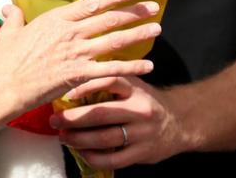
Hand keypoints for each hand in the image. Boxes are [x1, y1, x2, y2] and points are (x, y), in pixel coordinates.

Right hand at [0, 0, 159, 116]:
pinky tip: (148, 67)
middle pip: (110, 19)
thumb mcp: (9, 33)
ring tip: (157, 29)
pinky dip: (133, 68)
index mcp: (57, 19)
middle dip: (135, 12)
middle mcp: (71, 32)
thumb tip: (10, 7)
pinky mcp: (80, 75)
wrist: (5, 86)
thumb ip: (15, 17)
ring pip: (115, 40)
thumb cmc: (6, 61)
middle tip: (153, 7)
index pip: (92, 3)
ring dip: (138, 34)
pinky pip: (112, 70)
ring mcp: (77, 53)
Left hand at [50, 76, 191, 169]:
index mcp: (136, 89)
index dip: (85, 87)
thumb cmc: (147, 101)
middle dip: (73, 119)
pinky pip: (113, 159)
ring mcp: (142, 134)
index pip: (109, 82)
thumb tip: (76, 75)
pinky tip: (81, 153)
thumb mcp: (135, 84)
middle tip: (54, 120)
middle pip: (102, 114)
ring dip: (79, 139)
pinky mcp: (142, 153)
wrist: (180, 122)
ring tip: (63, 137)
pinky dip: (93, 157)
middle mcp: (140, 110)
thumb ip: (111, 80)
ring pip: (104, 139)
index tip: (65, 93)